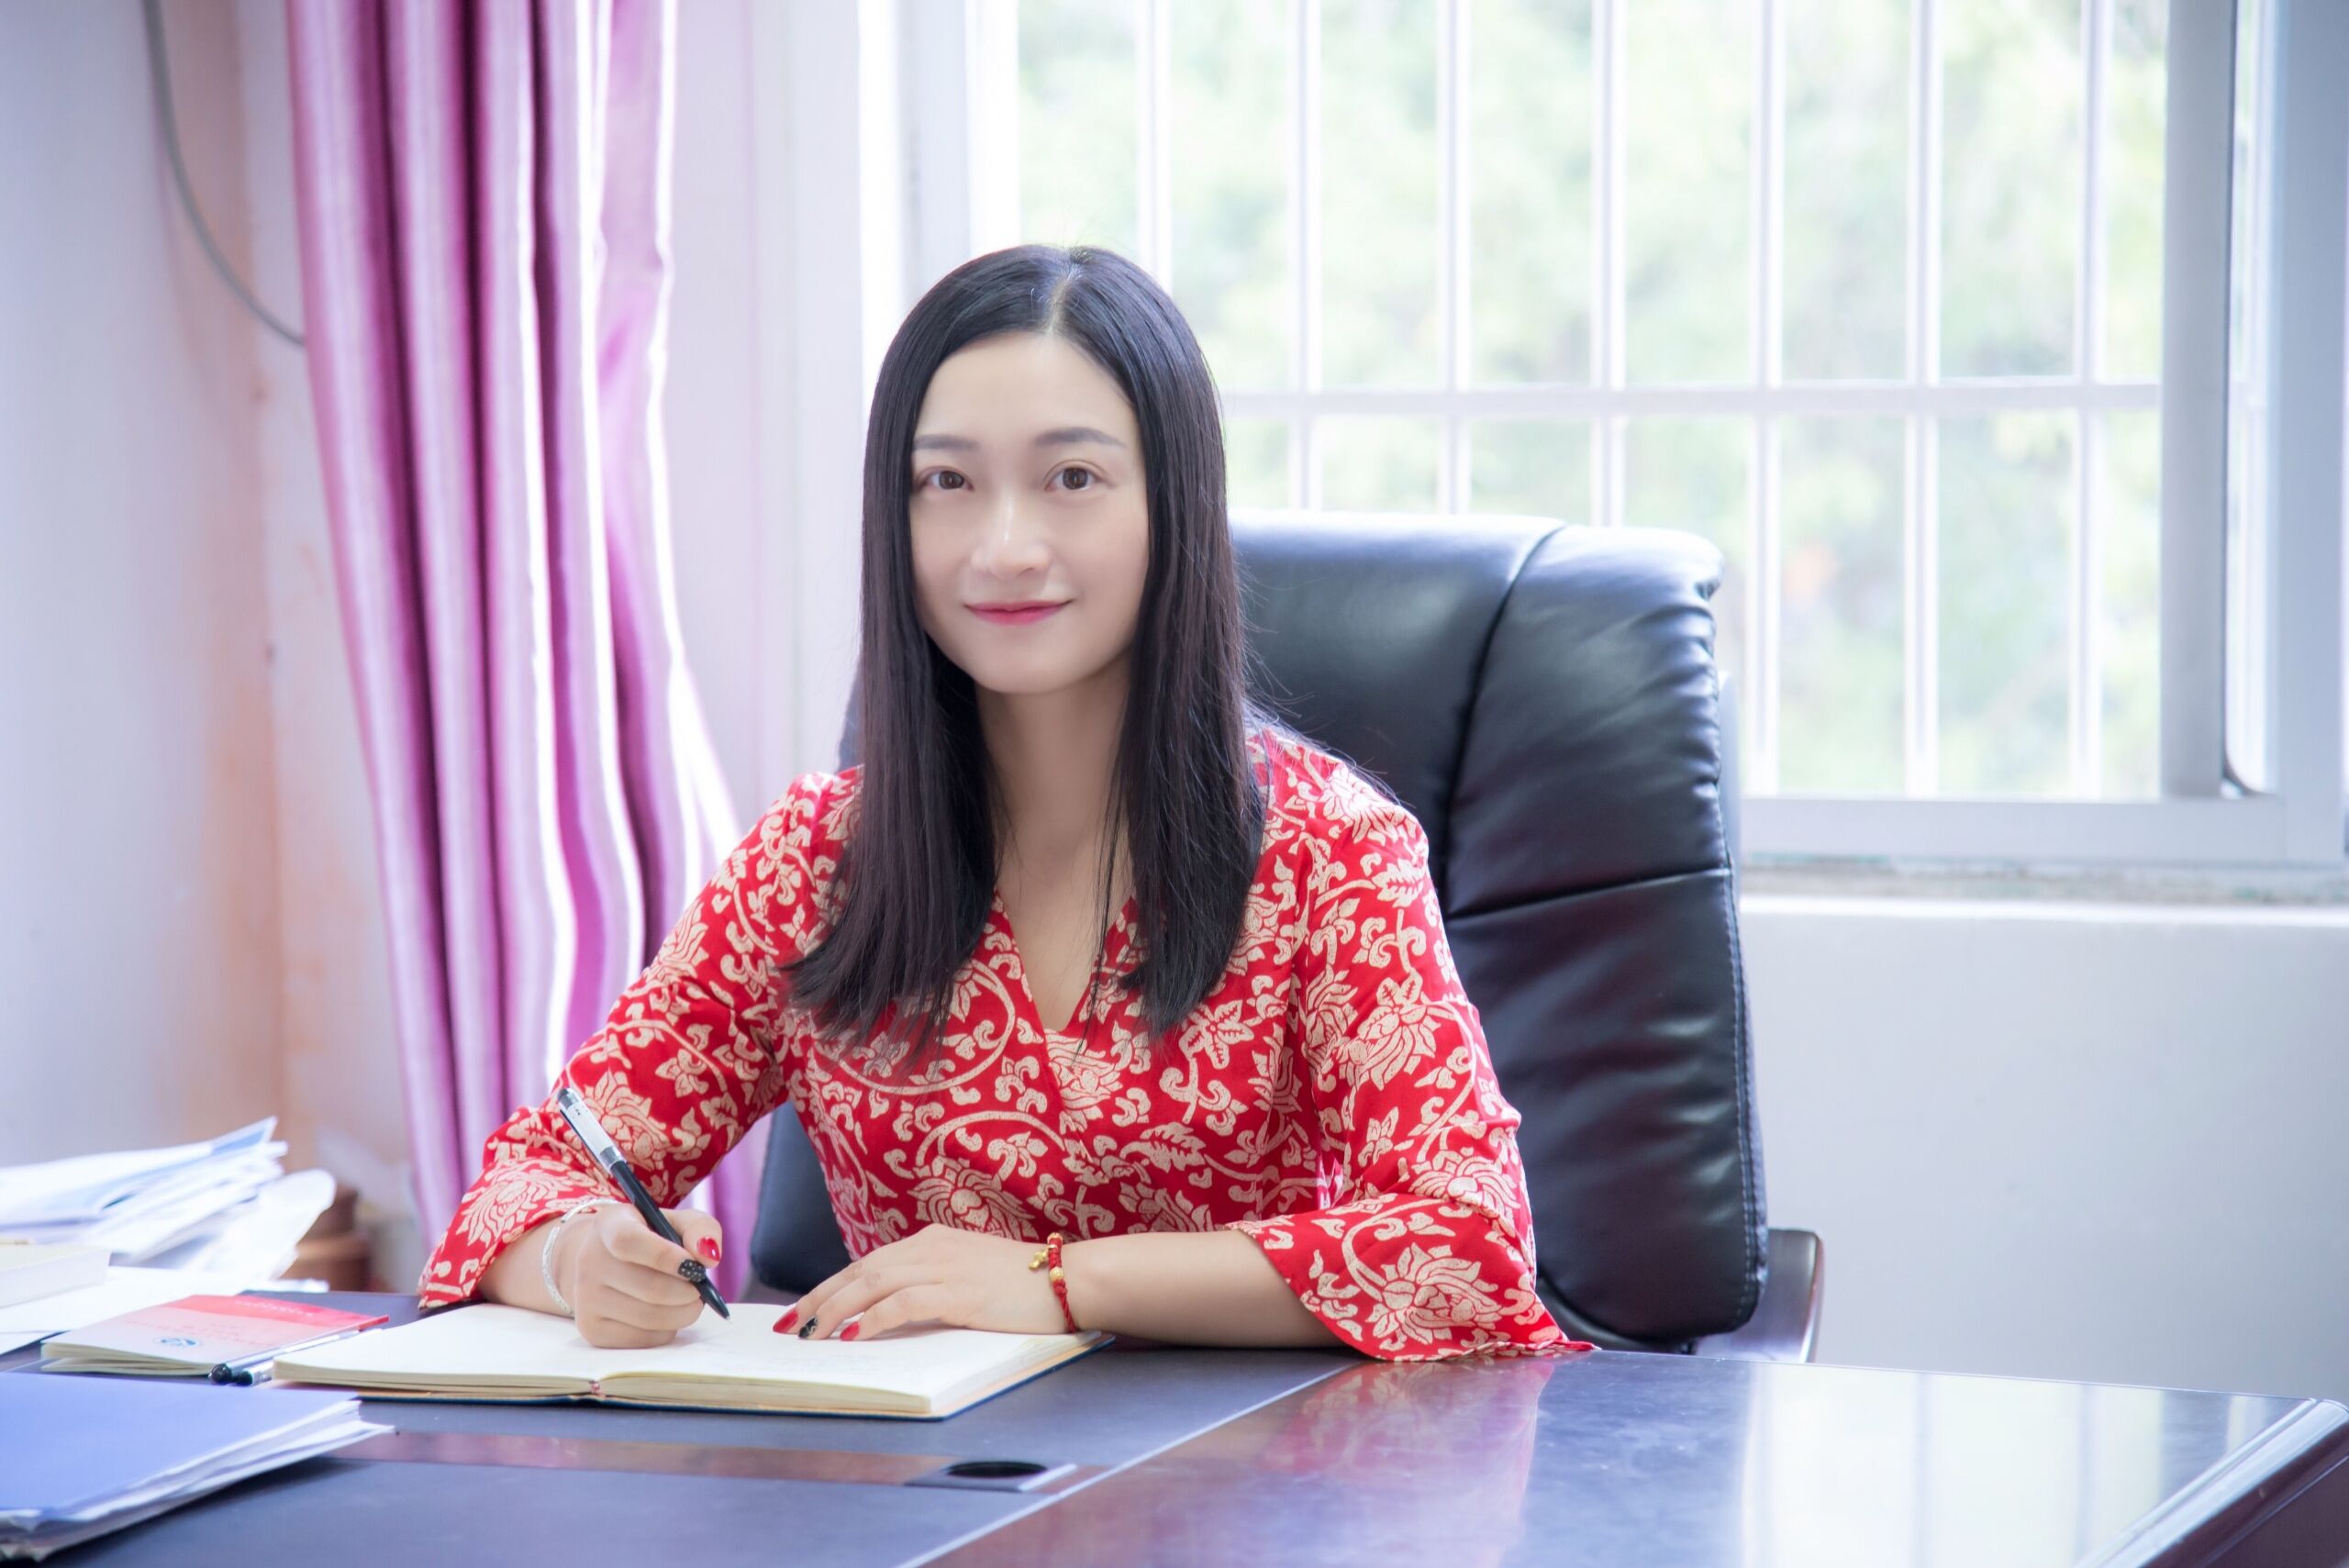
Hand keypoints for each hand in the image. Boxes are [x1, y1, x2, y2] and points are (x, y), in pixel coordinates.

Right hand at [554, 1203, 724, 1348]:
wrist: (608, 1262)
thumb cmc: (652, 1239)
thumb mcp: (678, 1222)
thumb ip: (700, 1230)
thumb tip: (708, 1258)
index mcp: (609, 1225)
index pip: (628, 1242)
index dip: (664, 1256)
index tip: (694, 1266)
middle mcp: (589, 1261)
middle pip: (647, 1288)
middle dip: (687, 1292)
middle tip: (700, 1289)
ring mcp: (586, 1298)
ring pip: (648, 1317)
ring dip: (683, 1313)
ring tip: (690, 1301)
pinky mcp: (592, 1329)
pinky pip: (642, 1338)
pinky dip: (667, 1330)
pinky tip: (667, 1314)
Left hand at [782, 1223, 1062, 1340]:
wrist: (1070, 1280)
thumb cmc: (1026, 1285)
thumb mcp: (971, 1273)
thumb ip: (934, 1282)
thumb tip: (893, 1311)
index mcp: (934, 1240)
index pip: (869, 1263)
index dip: (831, 1286)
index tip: (805, 1310)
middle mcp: (933, 1246)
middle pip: (861, 1270)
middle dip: (821, 1298)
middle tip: (791, 1326)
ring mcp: (946, 1267)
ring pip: (873, 1284)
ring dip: (836, 1310)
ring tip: (812, 1334)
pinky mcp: (959, 1292)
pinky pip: (903, 1304)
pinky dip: (872, 1320)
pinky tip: (854, 1337)